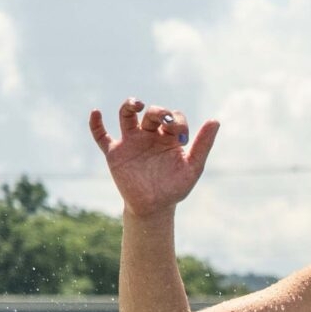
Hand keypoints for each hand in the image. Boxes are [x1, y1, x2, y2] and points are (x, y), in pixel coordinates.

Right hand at [87, 98, 219, 216]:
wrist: (154, 207)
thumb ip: (203, 145)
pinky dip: (96, 124)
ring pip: (127, 116)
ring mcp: (131, 142)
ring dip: (129, 106)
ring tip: (136, 104)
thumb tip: (215, 121)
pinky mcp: (115, 153)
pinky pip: (101, 136)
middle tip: (164, 118)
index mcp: (169, 138)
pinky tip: (96, 112)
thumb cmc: (175, 187)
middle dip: (158, 111)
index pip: (173, 118)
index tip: (182, 136)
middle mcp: (150, 136)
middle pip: (152, 113)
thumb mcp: (193, 167)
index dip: (177, 121)